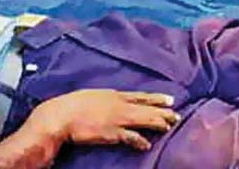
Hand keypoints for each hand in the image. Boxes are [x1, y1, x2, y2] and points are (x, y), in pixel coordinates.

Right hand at [33, 89, 178, 151]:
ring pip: (143, 120)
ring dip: (157, 123)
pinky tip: (147, 145)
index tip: (171, 99)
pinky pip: (131, 137)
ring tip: (169, 127)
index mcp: (114, 95)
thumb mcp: (93, 96)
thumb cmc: (72, 105)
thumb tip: (110, 101)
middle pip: (147, 108)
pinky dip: (140, 141)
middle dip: (163, 112)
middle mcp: (119, 105)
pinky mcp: (112, 133)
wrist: (61, 115)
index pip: (141, 96)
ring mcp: (117, 119)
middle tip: (177, 115)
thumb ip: (105, 99)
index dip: (157, 98)